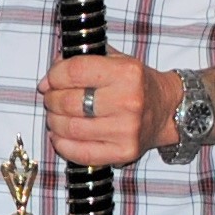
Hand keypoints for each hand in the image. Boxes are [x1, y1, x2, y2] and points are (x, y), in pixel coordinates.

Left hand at [39, 53, 160, 169]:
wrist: (167, 111)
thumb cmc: (137, 84)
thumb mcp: (115, 61)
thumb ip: (81, 61)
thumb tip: (47, 80)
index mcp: (127, 73)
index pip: (75, 71)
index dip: (55, 75)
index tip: (51, 80)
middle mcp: (129, 102)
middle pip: (69, 102)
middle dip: (52, 99)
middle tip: (52, 98)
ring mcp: (127, 130)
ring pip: (70, 128)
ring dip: (54, 121)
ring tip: (56, 116)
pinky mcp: (124, 152)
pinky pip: (80, 153)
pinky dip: (62, 144)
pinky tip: (60, 136)